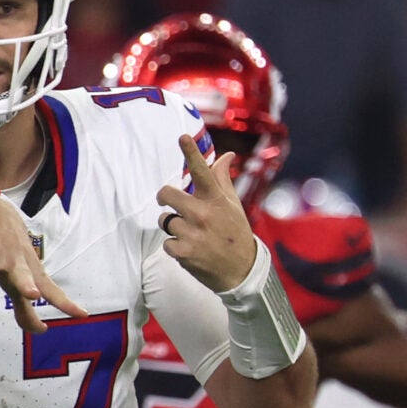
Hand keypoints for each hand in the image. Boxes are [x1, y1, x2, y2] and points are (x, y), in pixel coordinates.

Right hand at [0, 191, 81, 332]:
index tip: (83, 314)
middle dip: (26, 284)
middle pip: (22, 274)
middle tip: (32, 294)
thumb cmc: (11, 253)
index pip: (50, 290)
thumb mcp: (19, 281)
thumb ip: (27, 309)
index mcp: (29, 272)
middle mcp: (15, 261)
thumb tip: (40, 331)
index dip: (65, 303)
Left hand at [154, 136, 259, 292]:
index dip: (191, 152)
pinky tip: (188, 248)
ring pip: (164, 220)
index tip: (183, 137)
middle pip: (167, 194)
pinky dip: (173, 246)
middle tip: (169, 202)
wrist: (241, 270)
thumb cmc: (236, 232)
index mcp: (215, 199)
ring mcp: (192, 233)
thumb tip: (226, 154)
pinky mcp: (184, 252)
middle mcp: (203, 213)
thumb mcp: (233, 204)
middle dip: (165, 198)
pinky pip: (166, 242)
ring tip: (188, 233)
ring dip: (171, 225)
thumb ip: (223, 179)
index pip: (202, 171)